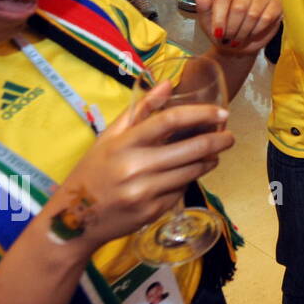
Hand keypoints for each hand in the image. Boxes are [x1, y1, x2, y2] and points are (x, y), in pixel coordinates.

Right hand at [52, 80, 233, 251]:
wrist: (74, 221)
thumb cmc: (94, 171)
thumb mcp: (109, 137)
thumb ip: (140, 109)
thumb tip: (168, 83)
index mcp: (124, 144)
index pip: (169, 121)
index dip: (201, 114)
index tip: (222, 113)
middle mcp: (135, 167)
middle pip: (192, 148)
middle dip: (219, 140)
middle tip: (230, 136)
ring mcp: (145, 192)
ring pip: (193, 171)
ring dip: (210, 160)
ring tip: (215, 153)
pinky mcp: (152, 212)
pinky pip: (181, 191)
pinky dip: (189, 179)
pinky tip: (189, 173)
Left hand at [193, 0, 282, 53]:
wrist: (238, 47)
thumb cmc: (223, 33)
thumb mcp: (207, 23)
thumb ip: (203, 8)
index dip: (220, 18)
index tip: (218, 33)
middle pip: (240, 8)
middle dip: (234, 28)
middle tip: (230, 39)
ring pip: (253, 14)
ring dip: (245, 31)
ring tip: (240, 38)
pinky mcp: (275, 6)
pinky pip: (267, 17)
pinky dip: (258, 29)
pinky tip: (253, 33)